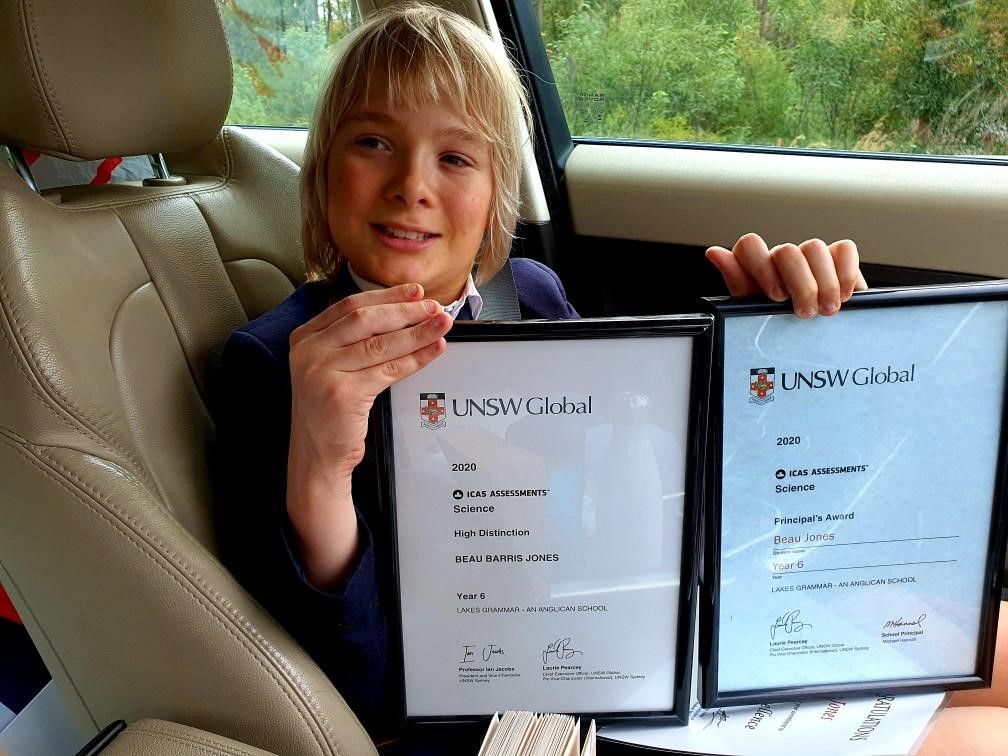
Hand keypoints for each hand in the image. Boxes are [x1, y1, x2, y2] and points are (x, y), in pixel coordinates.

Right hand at [286, 283, 451, 586]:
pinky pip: (388, 370)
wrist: (316, 456)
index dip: (386, 297)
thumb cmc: (330, 412)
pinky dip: (415, 358)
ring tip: (442, 324)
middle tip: (434, 307)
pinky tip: (434, 351)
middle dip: (404, 310)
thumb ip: (352, 342)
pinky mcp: (342, 394)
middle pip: (365, 319)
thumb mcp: (331, 368)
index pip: (349, 306)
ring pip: (380, 344)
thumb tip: (401, 313)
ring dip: (417, 332)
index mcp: (305, 338)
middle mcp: (309, 351)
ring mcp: (322, 372)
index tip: (415, 292)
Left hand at [706, 233, 867, 317]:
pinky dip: (846, 274)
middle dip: (800, 284)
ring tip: (828, 311)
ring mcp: (809, 254)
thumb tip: (714, 252)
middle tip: (806, 313)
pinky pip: (844, 249)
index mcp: (755, 268)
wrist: (813, 340)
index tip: (776, 297)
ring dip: (824, 284)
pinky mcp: (838, 257)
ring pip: (815, 248)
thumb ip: (738, 282)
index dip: (763, 268)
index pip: (750, 246)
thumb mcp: (753, 311)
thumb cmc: (777, 324)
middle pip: (787, 250)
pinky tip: (845, 296)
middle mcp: (781, 257)